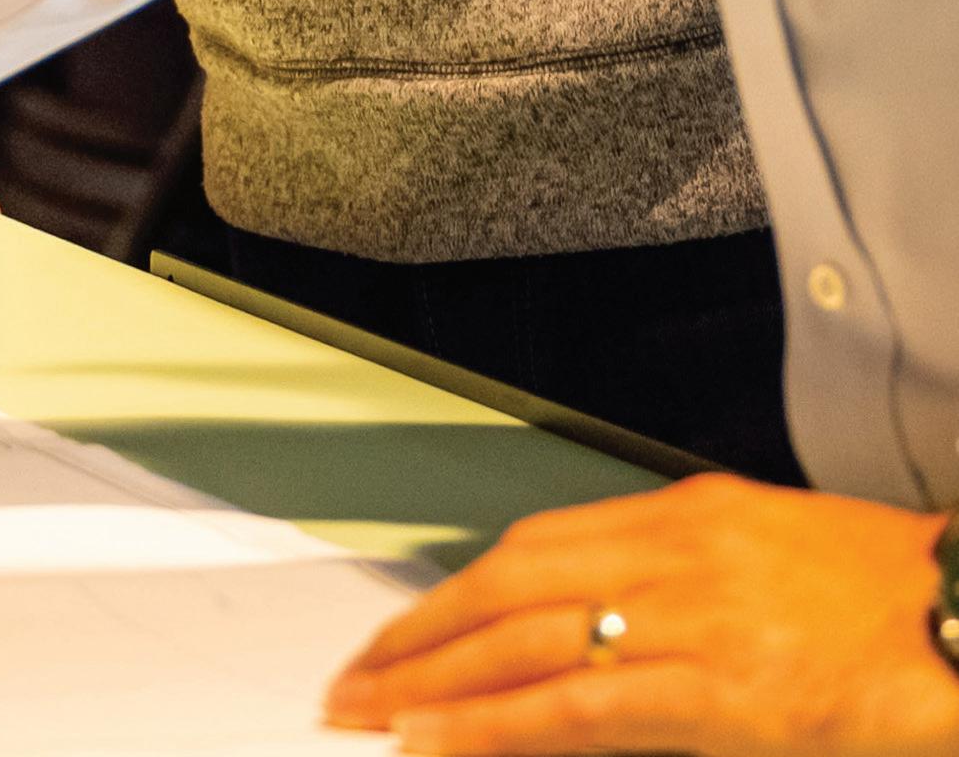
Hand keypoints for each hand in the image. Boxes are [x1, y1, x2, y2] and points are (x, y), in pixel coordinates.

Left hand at [325, 472, 958, 752]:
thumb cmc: (897, 607)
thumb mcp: (777, 566)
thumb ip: (690, 587)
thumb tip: (611, 631)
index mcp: (689, 517)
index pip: (537, 546)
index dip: (459, 590)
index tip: (406, 627)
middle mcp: (677, 554)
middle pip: (509, 585)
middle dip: (419, 633)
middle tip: (353, 676)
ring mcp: (694, 620)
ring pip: (524, 640)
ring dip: (432, 679)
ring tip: (368, 712)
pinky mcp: (722, 690)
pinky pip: (577, 706)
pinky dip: (494, 723)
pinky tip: (437, 739)